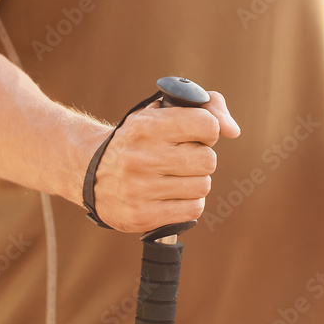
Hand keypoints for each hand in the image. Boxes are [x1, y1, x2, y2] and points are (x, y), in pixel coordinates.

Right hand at [93, 91, 240, 232]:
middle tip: (181, 158)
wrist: (90, 173)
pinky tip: (171, 195)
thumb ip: (206, 108)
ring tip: (173, 177)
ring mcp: (140, 189)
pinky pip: (193, 209)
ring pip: (203, 186)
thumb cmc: (138, 140)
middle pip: (208, 160)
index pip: (207, 124)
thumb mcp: (161, 113)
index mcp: (146, 126)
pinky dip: (189, 203)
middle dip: (200, 158)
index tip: (193, 134)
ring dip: (194, 182)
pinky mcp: (142, 215)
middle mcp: (141, 157)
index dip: (207, 130)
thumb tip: (233, 131)